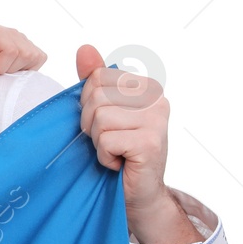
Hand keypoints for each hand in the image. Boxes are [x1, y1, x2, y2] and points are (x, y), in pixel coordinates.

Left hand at [0, 18, 46, 78]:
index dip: (0, 66)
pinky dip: (29, 67)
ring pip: (33, 59)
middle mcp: (17, 35)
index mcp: (1, 32)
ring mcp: (26, 40)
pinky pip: (39, 59)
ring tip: (4, 65)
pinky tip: (14, 65)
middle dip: (8, 69)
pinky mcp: (31, 46)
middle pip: (24, 56)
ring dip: (18, 69)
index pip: (11, 52)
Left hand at [76, 45, 192, 243]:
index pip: (97, 79)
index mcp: (145, 87)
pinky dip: (105, 156)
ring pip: (100, 119)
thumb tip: (85, 48)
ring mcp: (157, 120)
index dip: (88, 106)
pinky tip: (119, 163)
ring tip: (115, 153)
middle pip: (96, 97)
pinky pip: (107, 140)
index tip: (105, 125)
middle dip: (91, 125)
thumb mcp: (102, 113)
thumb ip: (94, 81)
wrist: (137, 195)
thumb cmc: (117, 153)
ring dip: (98, 143)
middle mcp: (157, 100)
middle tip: (109, 142)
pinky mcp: (151, 142)